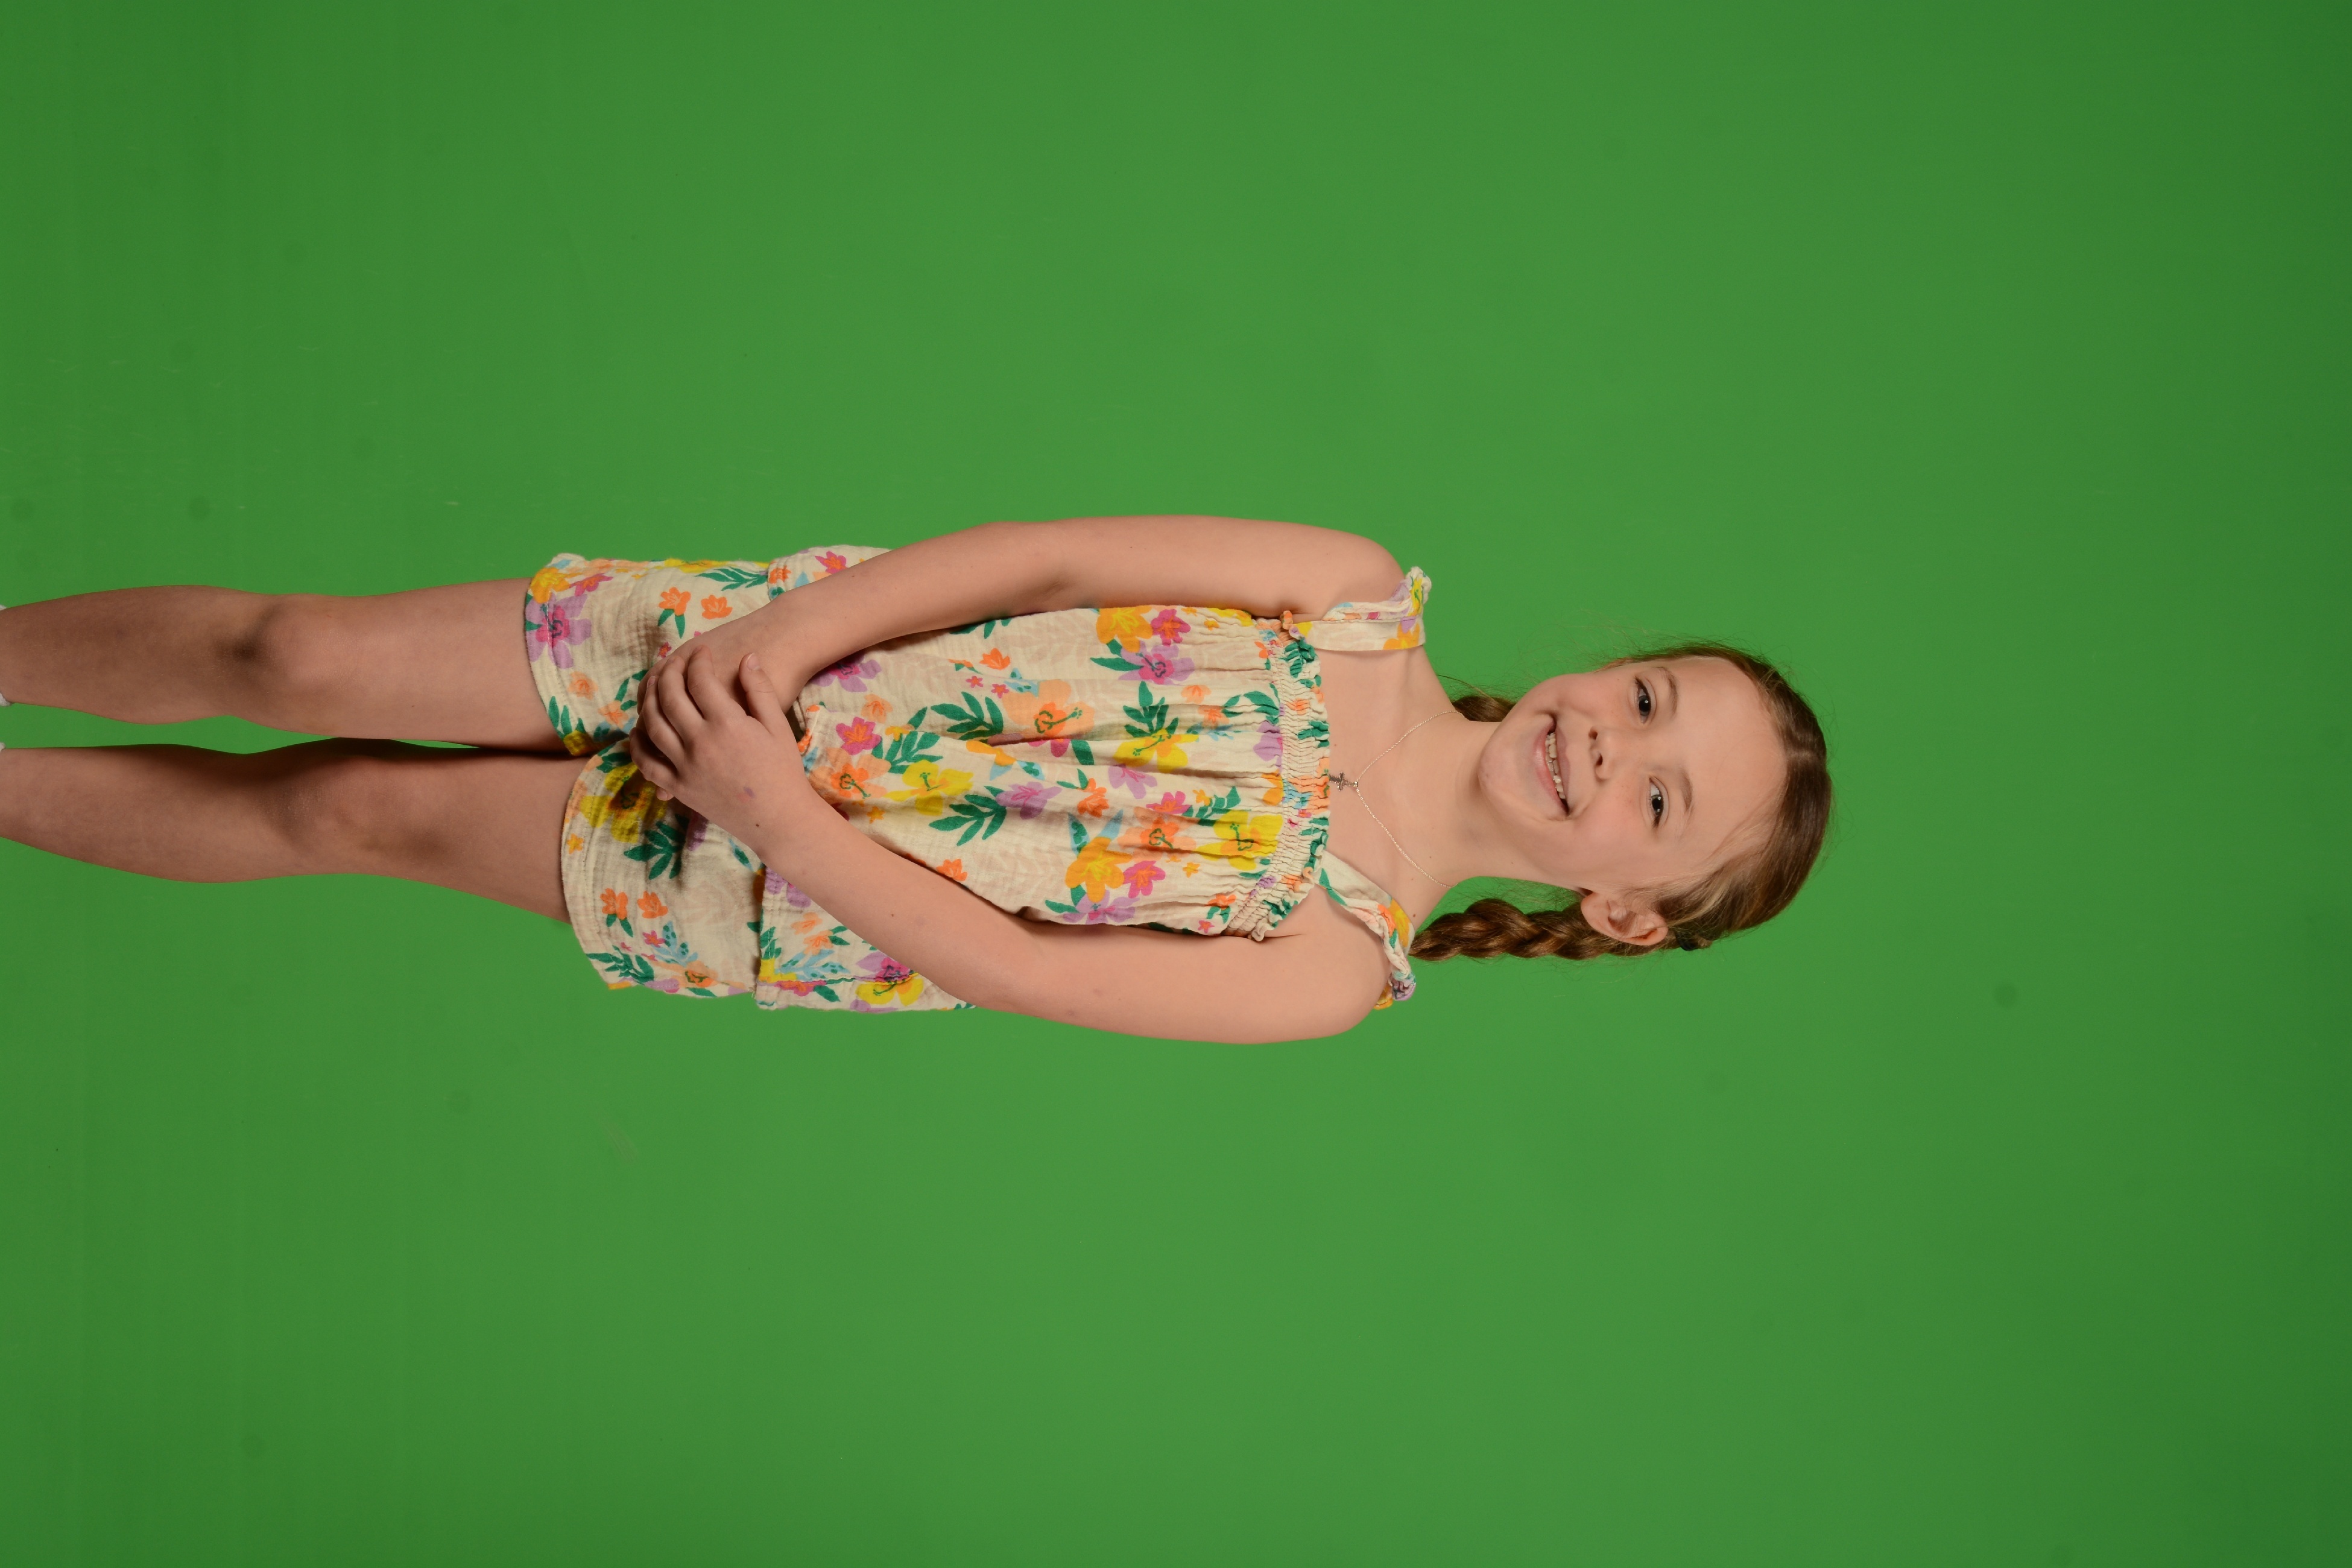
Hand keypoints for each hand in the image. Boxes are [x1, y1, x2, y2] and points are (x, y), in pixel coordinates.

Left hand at [630, 652, 811, 848]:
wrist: (779, 819)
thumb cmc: (784, 771)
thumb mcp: (778, 726)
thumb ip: (760, 689)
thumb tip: (747, 657)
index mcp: (727, 724)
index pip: (700, 680)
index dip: (698, 660)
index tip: (701, 652)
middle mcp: (700, 742)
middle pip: (670, 696)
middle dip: (669, 672)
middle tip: (673, 662)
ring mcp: (684, 766)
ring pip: (652, 724)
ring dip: (649, 699)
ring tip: (654, 684)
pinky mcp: (678, 787)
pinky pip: (646, 761)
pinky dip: (638, 742)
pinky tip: (640, 728)